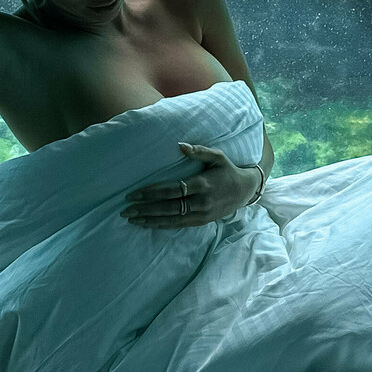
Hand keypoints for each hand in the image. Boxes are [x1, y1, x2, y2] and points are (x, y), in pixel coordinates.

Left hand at [121, 142, 260, 229]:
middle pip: (169, 208)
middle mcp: (201, 202)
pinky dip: (161, 225)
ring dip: (150, 220)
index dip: (152, 193)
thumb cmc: (227, 170)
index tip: (134, 194)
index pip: (173, 190)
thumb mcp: (217, 156)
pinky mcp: (201, 222)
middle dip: (145, 209)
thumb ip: (199, 151)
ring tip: (131, 219)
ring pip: (171, 220)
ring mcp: (201, 215)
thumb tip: (180, 145)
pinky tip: (147, 224)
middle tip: (126, 209)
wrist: (245, 191)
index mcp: (203, 184)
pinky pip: (178, 226)